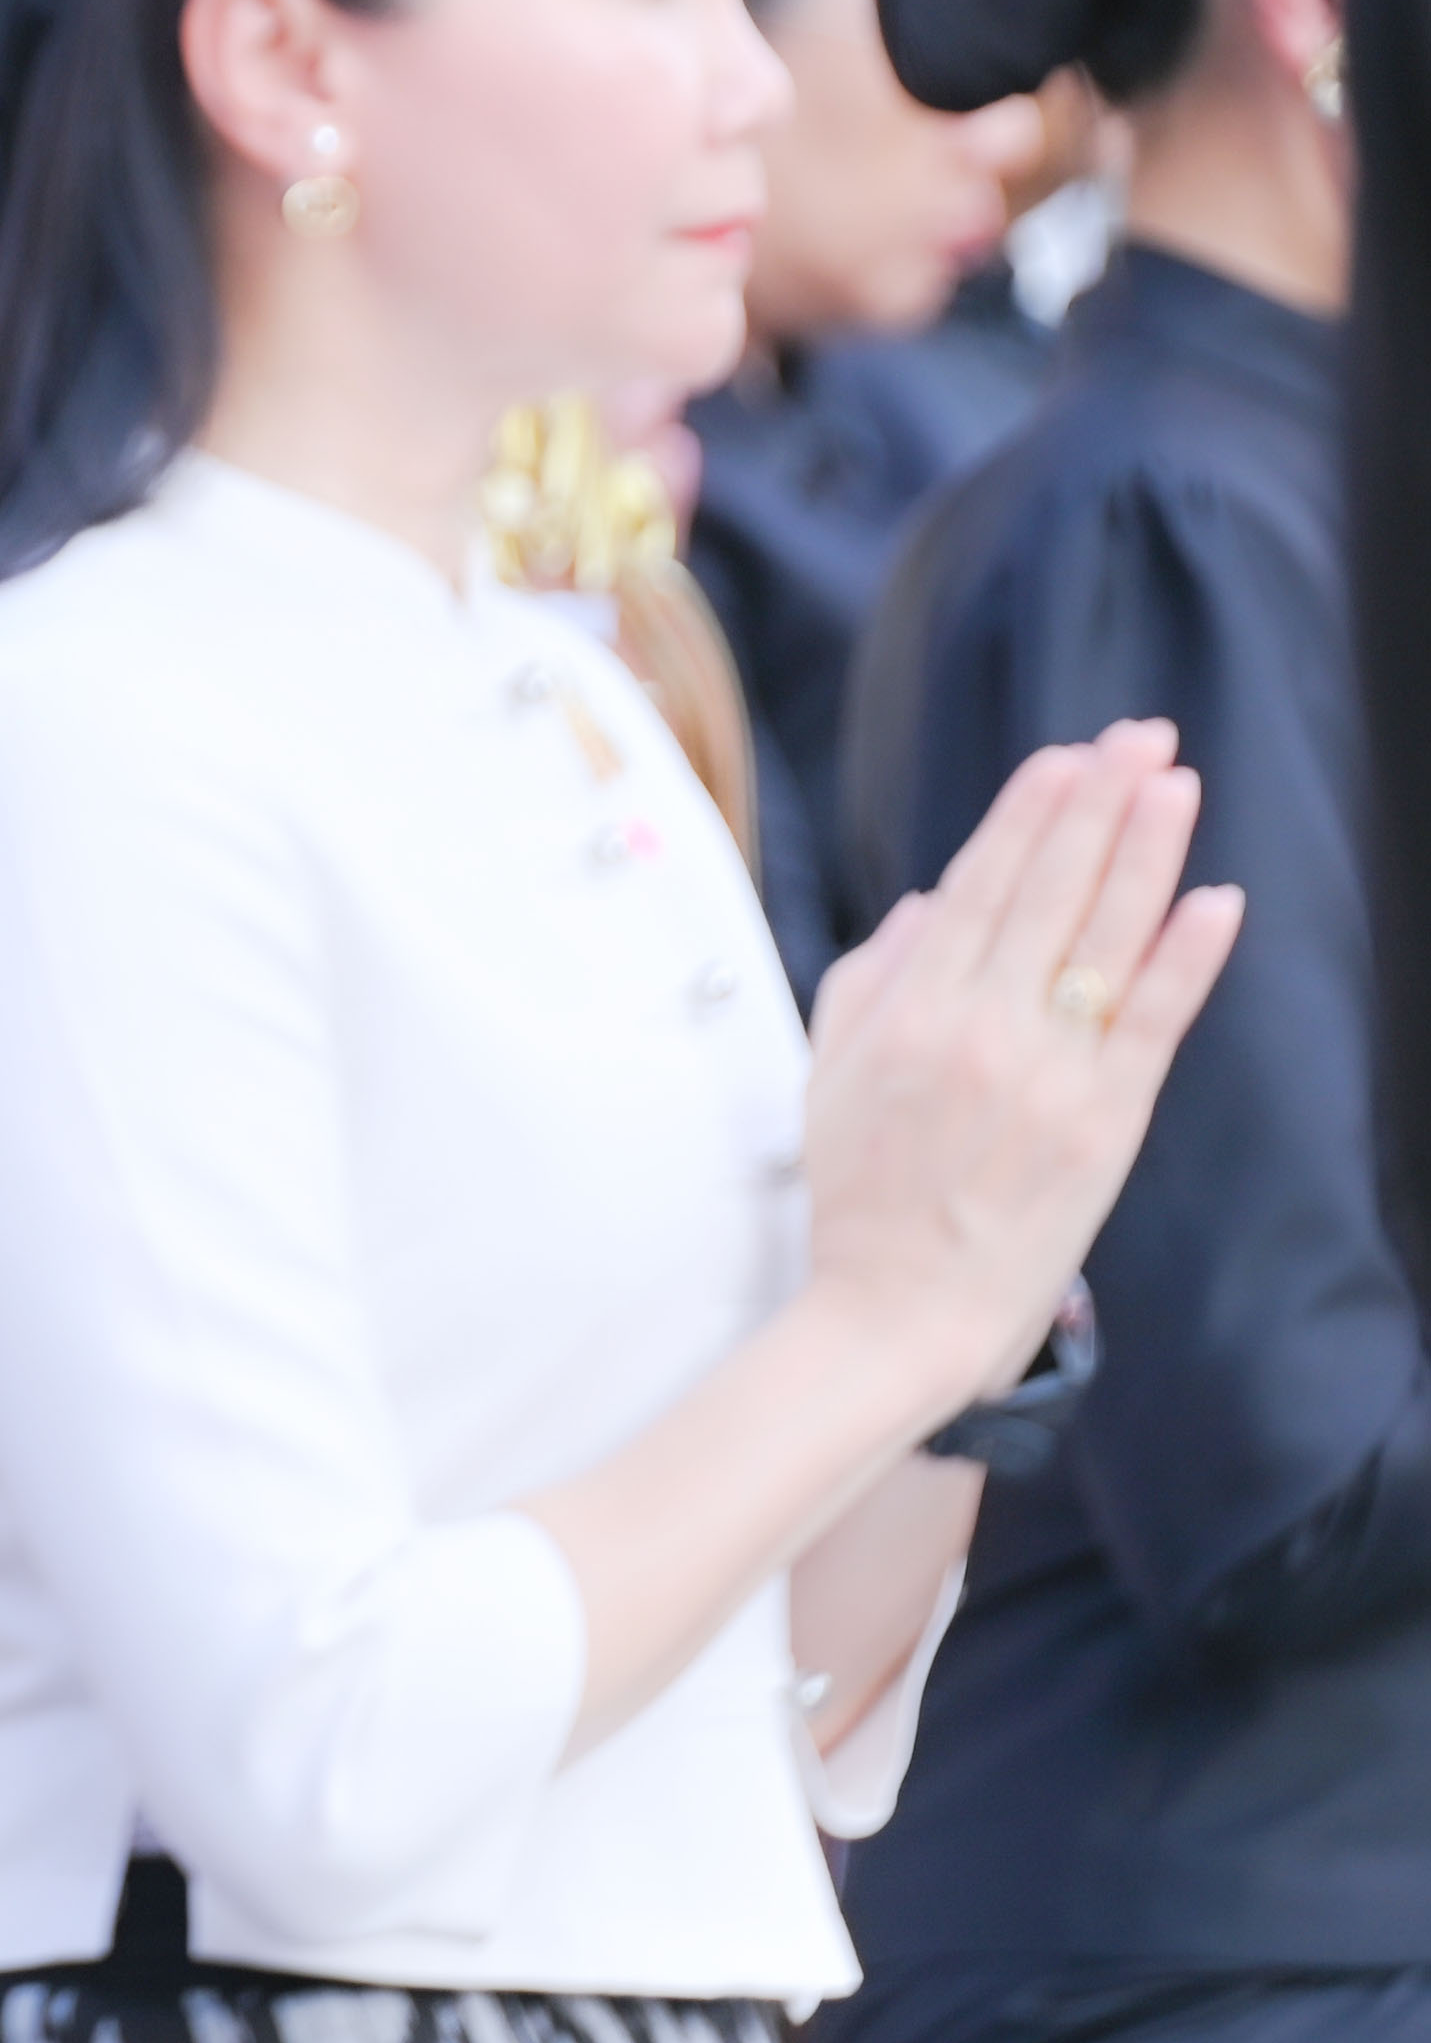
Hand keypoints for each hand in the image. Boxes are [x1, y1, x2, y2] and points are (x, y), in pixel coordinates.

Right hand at [800, 722, 1239, 1427]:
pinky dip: (1184, 958)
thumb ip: (871, 979)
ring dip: (1145, 852)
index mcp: (909, 1010)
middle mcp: (979, 1027)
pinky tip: (1212, 902)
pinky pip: (1152, 1023)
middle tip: (1140, 736)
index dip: (1027, 813)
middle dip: (1097, 803)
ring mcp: (1046, 1072)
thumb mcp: (830, 1074)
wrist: (897, 1306)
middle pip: (1049, 891)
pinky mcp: (1104, 1121)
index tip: (1065, 756)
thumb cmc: (860, 1195)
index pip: (979, 885)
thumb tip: (930, 903)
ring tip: (1175, 784)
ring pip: (1104, 938)